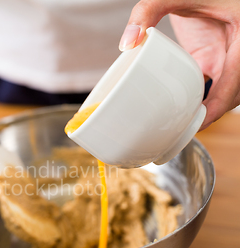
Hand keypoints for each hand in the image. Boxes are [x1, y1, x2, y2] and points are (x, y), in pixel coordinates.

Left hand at [119, 0, 239, 129]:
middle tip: (187, 127)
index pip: (238, 77)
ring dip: (212, 104)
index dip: (222, 103)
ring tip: (184, 122)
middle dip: (216, 110)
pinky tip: (185, 103)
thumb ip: (149, 9)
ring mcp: (233, 50)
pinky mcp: (219, 51)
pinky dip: (205, 93)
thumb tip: (127, 42)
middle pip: (237, 89)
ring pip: (230, 87)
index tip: (202, 121)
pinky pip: (218, 79)